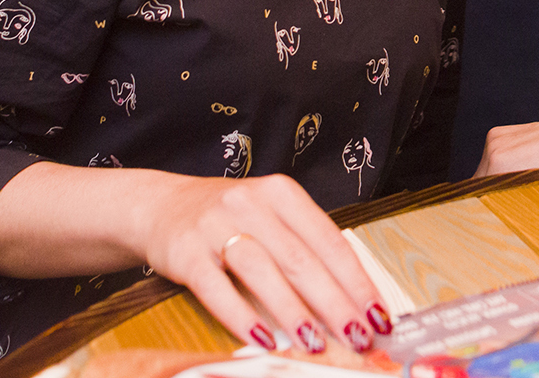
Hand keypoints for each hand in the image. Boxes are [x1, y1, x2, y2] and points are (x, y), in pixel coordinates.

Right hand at [132, 171, 391, 354]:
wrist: (160, 206)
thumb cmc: (228, 219)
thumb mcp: (270, 218)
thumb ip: (304, 248)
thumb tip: (349, 300)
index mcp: (282, 194)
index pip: (330, 241)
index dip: (357, 281)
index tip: (378, 314)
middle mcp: (252, 204)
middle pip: (302, 260)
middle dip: (335, 303)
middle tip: (359, 336)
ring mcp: (217, 226)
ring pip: (264, 272)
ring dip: (293, 312)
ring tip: (316, 344)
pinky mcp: (186, 253)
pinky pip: (217, 289)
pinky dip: (242, 317)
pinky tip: (263, 340)